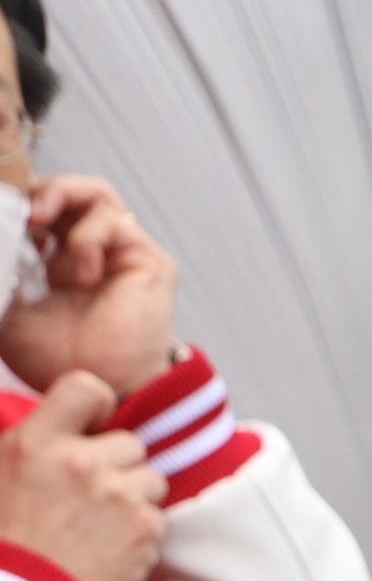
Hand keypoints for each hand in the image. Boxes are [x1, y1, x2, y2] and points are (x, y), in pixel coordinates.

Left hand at [0, 179, 178, 397]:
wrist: (99, 389)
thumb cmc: (59, 362)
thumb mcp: (6, 310)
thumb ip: (2, 275)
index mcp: (59, 263)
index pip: (43, 211)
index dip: (21, 203)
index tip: (3, 214)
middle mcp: (93, 254)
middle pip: (69, 193)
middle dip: (38, 191)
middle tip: (18, 210)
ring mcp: (122, 255)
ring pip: (96, 194)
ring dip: (61, 197)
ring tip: (38, 220)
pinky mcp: (149, 261)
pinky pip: (114, 222)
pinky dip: (87, 238)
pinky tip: (78, 273)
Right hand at [0, 373, 164, 580]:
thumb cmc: (4, 540)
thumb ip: (33, 443)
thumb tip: (63, 425)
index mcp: (36, 442)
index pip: (85, 388)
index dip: (98, 405)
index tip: (93, 427)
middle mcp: (80, 463)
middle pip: (131, 443)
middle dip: (117, 466)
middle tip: (87, 497)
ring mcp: (118, 496)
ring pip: (152, 480)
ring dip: (133, 499)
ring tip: (97, 525)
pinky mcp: (145, 530)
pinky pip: (158, 518)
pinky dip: (140, 533)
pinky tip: (108, 548)